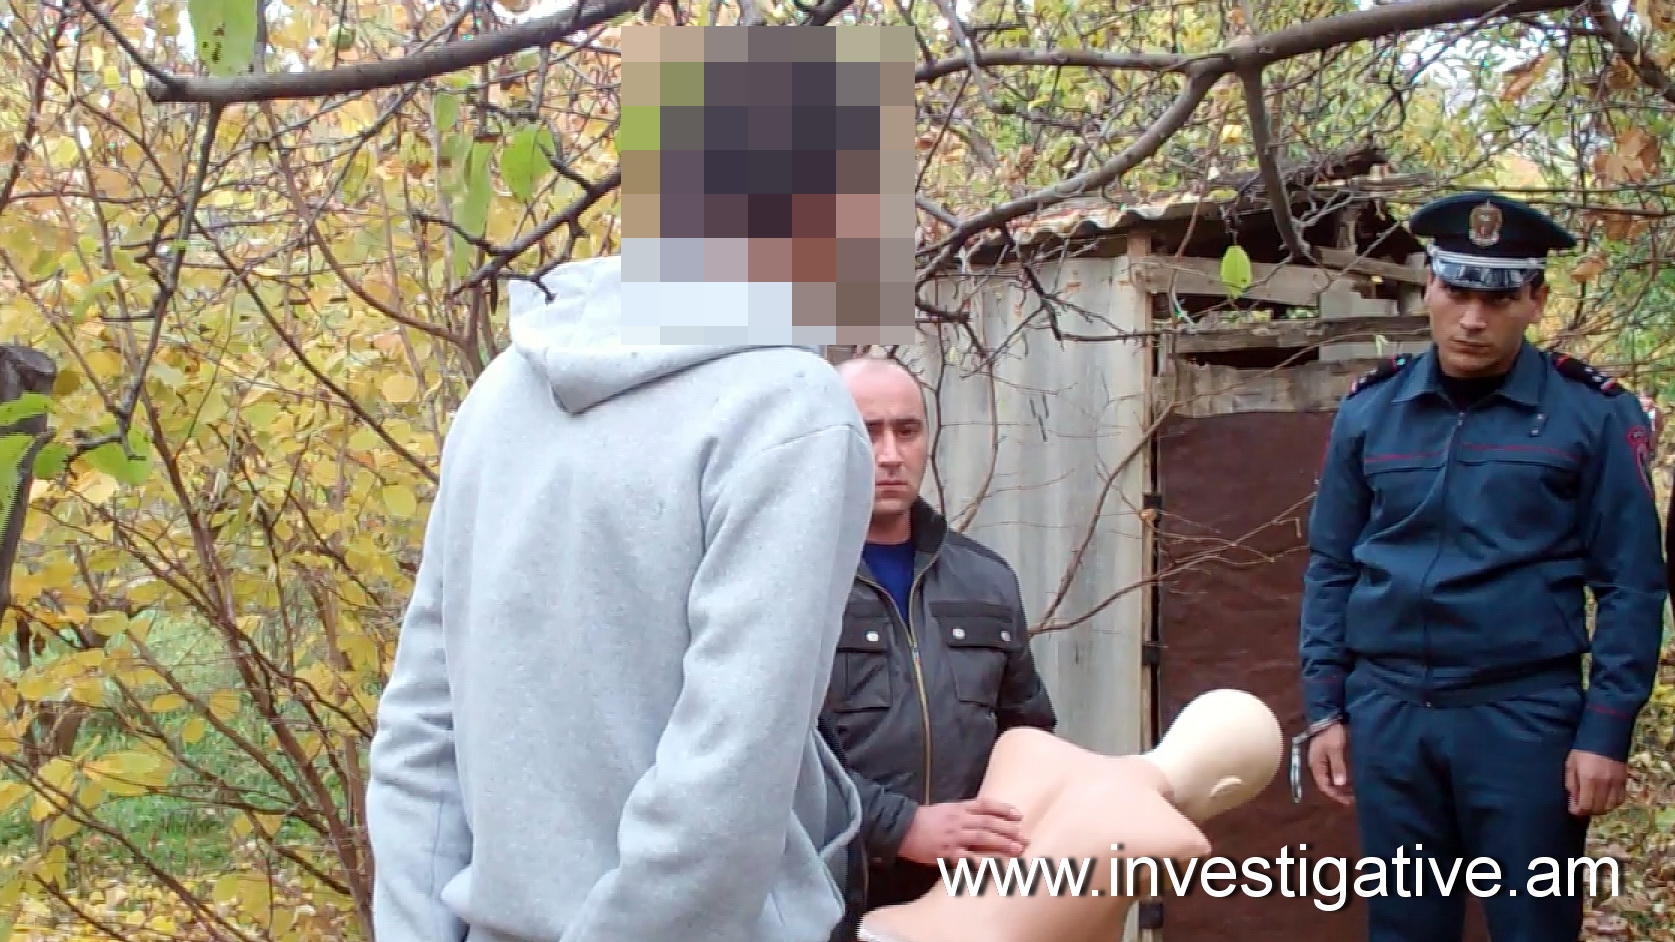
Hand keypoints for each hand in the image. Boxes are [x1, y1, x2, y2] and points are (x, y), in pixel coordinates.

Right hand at [896, 797, 1025, 863]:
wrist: (902, 829)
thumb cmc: (926, 820)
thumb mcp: (946, 809)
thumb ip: (965, 812)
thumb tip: (986, 817)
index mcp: (959, 808)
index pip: (985, 805)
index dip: (1003, 809)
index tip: (1019, 815)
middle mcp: (959, 821)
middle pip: (988, 823)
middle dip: (1009, 830)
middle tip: (1026, 838)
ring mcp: (953, 837)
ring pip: (981, 838)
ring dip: (1001, 844)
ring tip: (1017, 850)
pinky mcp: (945, 853)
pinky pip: (965, 858)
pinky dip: (978, 862)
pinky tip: (991, 867)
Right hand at [1306, 722, 1353, 806]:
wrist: (1331, 717)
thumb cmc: (1332, 733)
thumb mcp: (1335, 748)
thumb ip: (1337, 766)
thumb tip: (1339, 784)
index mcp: (1316, 764)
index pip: (1324, 784)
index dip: (1335, 794)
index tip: (1348, 801)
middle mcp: (1319, 765)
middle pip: (1329, 784)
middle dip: (1341, 793)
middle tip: (1355, 799)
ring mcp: (1325, 762)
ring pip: (1333, 779)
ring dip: (1343, 787)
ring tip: (1356, 793)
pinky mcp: (1332, 758)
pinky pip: (1337, 773)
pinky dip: (1344, 779)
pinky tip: (1354, 783)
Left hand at [1565, 750, 1626, 816]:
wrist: (1604, 737)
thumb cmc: (1582, 750)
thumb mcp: (1571, 765)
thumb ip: (1572, 784)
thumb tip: (1573, 803)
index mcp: (1588, 778)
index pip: (1585, 805)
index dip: (1578, 811)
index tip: (1573, 809)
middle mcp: (1604, 783)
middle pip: (1598, 808)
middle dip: (1588, 811)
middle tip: (1581, 806)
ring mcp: (1616, 782)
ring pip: (1611, 806)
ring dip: (1600, 808)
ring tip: (1592, 803)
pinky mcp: (1624, 781)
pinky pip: (1620, 800)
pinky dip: (1612, 803)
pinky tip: (1604, 799)